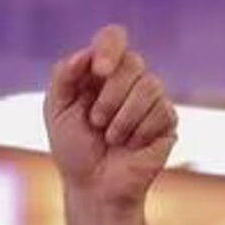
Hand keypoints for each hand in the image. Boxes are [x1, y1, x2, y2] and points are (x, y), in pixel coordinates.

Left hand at [45, 25, 176, 206]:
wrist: (93, 187)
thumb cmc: (73, 150)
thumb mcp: (57, 112)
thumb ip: (63, 77)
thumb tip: (85, 54)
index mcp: (100, 72)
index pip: (113, 37)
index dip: (109, 48)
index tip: (100, 71)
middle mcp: (128, 80)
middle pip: (133, 62)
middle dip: (110, 96)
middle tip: (96, 122)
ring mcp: (150, 98)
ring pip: (151, 85)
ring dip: (123, 117)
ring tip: (111, 138)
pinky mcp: (167, 119)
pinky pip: (162, 110)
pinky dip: (139, 132)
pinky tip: (131, 146)